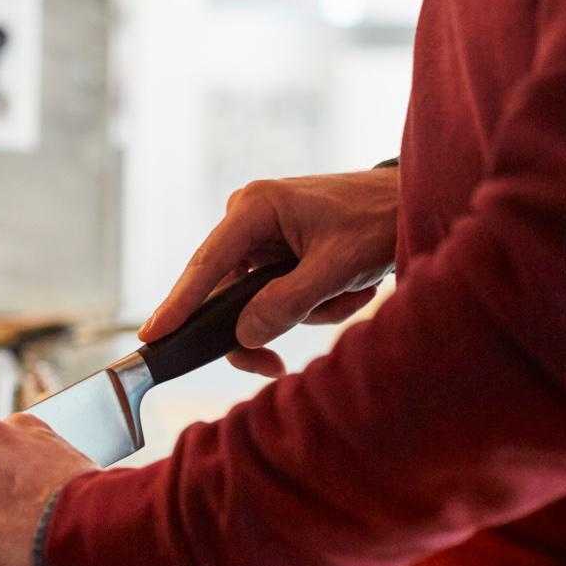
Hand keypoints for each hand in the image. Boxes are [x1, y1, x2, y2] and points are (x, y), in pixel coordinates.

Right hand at [140, 168, 399, 377]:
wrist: (413, 200)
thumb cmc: (379, 221)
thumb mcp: (337, 266)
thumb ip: (287, 302)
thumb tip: (243, 335)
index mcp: (254, 207)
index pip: (207, 264)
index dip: (179, 304)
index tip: (151, 335)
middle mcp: (248, 217)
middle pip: (228, 291)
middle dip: (265, 322)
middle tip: (273, 365)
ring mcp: (261, 234)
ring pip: (256, 299)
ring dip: (305, 310)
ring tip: (351, 291)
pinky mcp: (277, 248)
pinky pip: (276, 294)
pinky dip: (312, 302)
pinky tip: (347, 287)